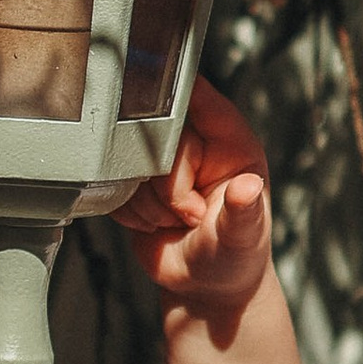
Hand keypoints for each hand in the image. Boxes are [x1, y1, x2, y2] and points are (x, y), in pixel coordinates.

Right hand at [119, 80, 272, 319]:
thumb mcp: (243, 237)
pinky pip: (114, 183)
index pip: (206, 101)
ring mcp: (163, 162)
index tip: (158, 77)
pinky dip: (130, 211)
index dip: (183, 90)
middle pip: (160, 135)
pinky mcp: (135, 181)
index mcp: (232, 145)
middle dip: (168, 184)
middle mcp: (197, 145)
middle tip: (190, 217)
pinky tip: (154, 225)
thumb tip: (248, 187)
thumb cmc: (235, 256)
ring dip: (149, 203)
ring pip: (132, 161)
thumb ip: (243, 211)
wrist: (205, 287)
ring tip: (177, 224)